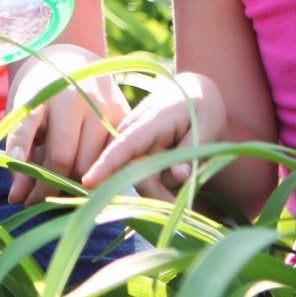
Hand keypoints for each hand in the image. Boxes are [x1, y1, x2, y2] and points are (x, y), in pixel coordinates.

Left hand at [5, 61, 127, 202]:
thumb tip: (18, 198)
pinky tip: (84, 175)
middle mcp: (79, 100)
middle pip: (66, 160)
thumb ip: (19, 152)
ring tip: (58, 183)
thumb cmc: (40, 94)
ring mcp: (106, 108)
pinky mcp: (125, 118)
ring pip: (92, 165)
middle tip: (36, 197)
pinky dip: (99, 172)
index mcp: (46, 95)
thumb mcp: (22, 114)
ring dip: (74, 182)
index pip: (32, 136)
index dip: (26, 172)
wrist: (71, 59)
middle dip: (49, 186)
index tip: (16, 197)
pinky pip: (114, 159)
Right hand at [79, 72, 224, 201]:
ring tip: (190, 169)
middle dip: (158, 193)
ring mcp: (132, 140)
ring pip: (140, 176)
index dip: (107, 164)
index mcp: (153, 120)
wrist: (193, 92)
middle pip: (136, 172)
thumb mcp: (207, 127)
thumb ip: (192, 152)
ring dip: (163, 185)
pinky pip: (142, 174)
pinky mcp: (134, 150)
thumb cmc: (202, 107)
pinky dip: (160, 179)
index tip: (88, 182)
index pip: (125, 145)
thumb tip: (180, 177)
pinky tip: (178, 166)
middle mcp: (135, 130)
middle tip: (185, 204)